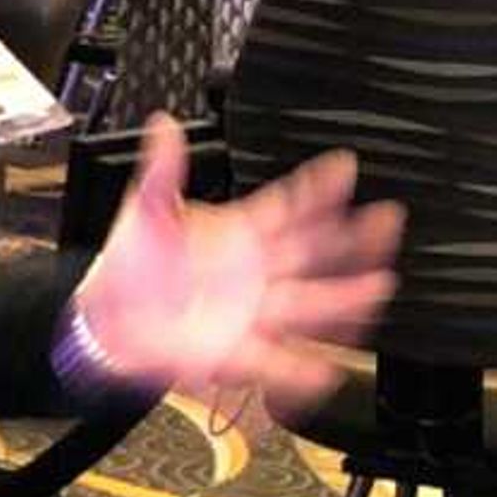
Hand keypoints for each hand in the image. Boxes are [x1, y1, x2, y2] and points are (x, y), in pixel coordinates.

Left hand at [68, 119, 401, 417]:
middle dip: (353, 237)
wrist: (109, 315)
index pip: (289, 205)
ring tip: (377, 287)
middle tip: (386, 220)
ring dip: (343, 298)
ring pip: (308, 304)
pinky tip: (323, 370)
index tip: (345, 167)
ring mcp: (253, 312)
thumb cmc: (133, 262)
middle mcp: (258, 271)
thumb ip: (161, 171)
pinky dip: (298, 368)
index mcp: (242, 232)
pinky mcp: (236, 351)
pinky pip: (274, 360)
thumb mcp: (145, 209)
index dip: (318, 187)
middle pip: (315, 252)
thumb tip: (162, 126)